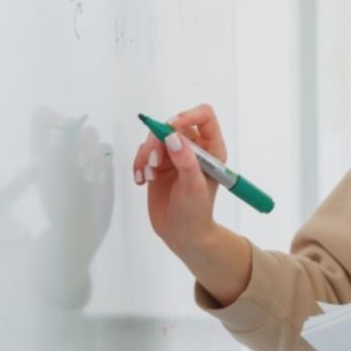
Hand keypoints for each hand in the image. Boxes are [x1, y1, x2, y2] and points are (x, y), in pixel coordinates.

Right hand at [132, 104, 227, 255]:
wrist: (182, 234)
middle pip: (172, 125)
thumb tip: (173, 137)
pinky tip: (142, 180)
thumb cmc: (196, 212)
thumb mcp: (194, 186)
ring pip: (155, 138)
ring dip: (146, 154)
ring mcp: (175, 155)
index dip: (187, 116)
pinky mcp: (159, 164)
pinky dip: (139, 163)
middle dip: (158, 141)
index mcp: (211, 149)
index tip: (170, 128)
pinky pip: (144, 151)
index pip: (204, 116)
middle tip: (153, 162)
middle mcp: (193, 148)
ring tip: (148, 175)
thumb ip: (185, 161)